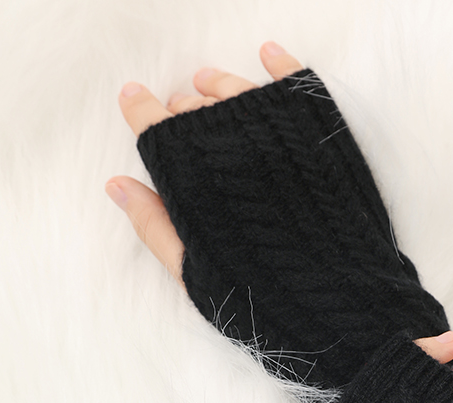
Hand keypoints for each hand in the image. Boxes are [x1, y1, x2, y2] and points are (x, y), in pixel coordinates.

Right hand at [106, 42, 303, 280]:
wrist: (335, 299)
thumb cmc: (260, 296)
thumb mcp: (194, 271)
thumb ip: (154, 226)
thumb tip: (117, 185)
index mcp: (193, 179)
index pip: (155, 128)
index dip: (140, 111)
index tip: (132, 97)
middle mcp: (230, 147)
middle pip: (195, 109)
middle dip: (180, 107)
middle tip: (179, 112)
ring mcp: (274, 137)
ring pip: (236, 91)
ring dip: (217, 84)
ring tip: (206, 83)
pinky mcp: (315, 134)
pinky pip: (295, 85)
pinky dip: (280, 66)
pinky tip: (267, 53)